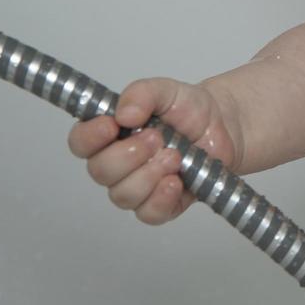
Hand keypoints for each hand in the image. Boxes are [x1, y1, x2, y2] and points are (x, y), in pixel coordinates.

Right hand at [67, 77, 239, 224]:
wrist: (224, 124)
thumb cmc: (188, 109)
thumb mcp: (166, 90)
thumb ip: (142, 94)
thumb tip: (123, 114)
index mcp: (110, 134)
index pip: (80, 142)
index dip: (90, 137)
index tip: (112, 125)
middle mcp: (118, 163)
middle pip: (100, 172)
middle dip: (129, 155)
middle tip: (158, 137)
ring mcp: (138, 187)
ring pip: (123, 196)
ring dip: (148, 175)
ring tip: (175, 155)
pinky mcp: (161, 205)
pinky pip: (149, 214)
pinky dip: (161, 199)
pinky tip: (176, 181)